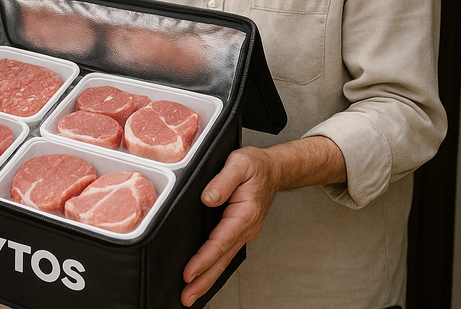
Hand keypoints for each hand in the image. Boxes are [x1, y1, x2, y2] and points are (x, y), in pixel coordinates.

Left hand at [180, 146, 277, 306]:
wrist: (274, 170)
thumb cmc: (256, 166)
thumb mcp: (238, 164)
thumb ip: (222, 181)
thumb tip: (207, 198)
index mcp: (244, 214)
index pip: (220, 242)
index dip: (203, 260)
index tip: (189, 273)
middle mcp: (245, 228)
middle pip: (221, 260)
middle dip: (203, 281)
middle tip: (186, 298)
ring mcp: (243, 232)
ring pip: (223, 261)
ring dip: (207, 279)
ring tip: (191, 295)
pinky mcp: (239, 232)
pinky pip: (225, 253)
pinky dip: (213, 268)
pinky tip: (203, 276)